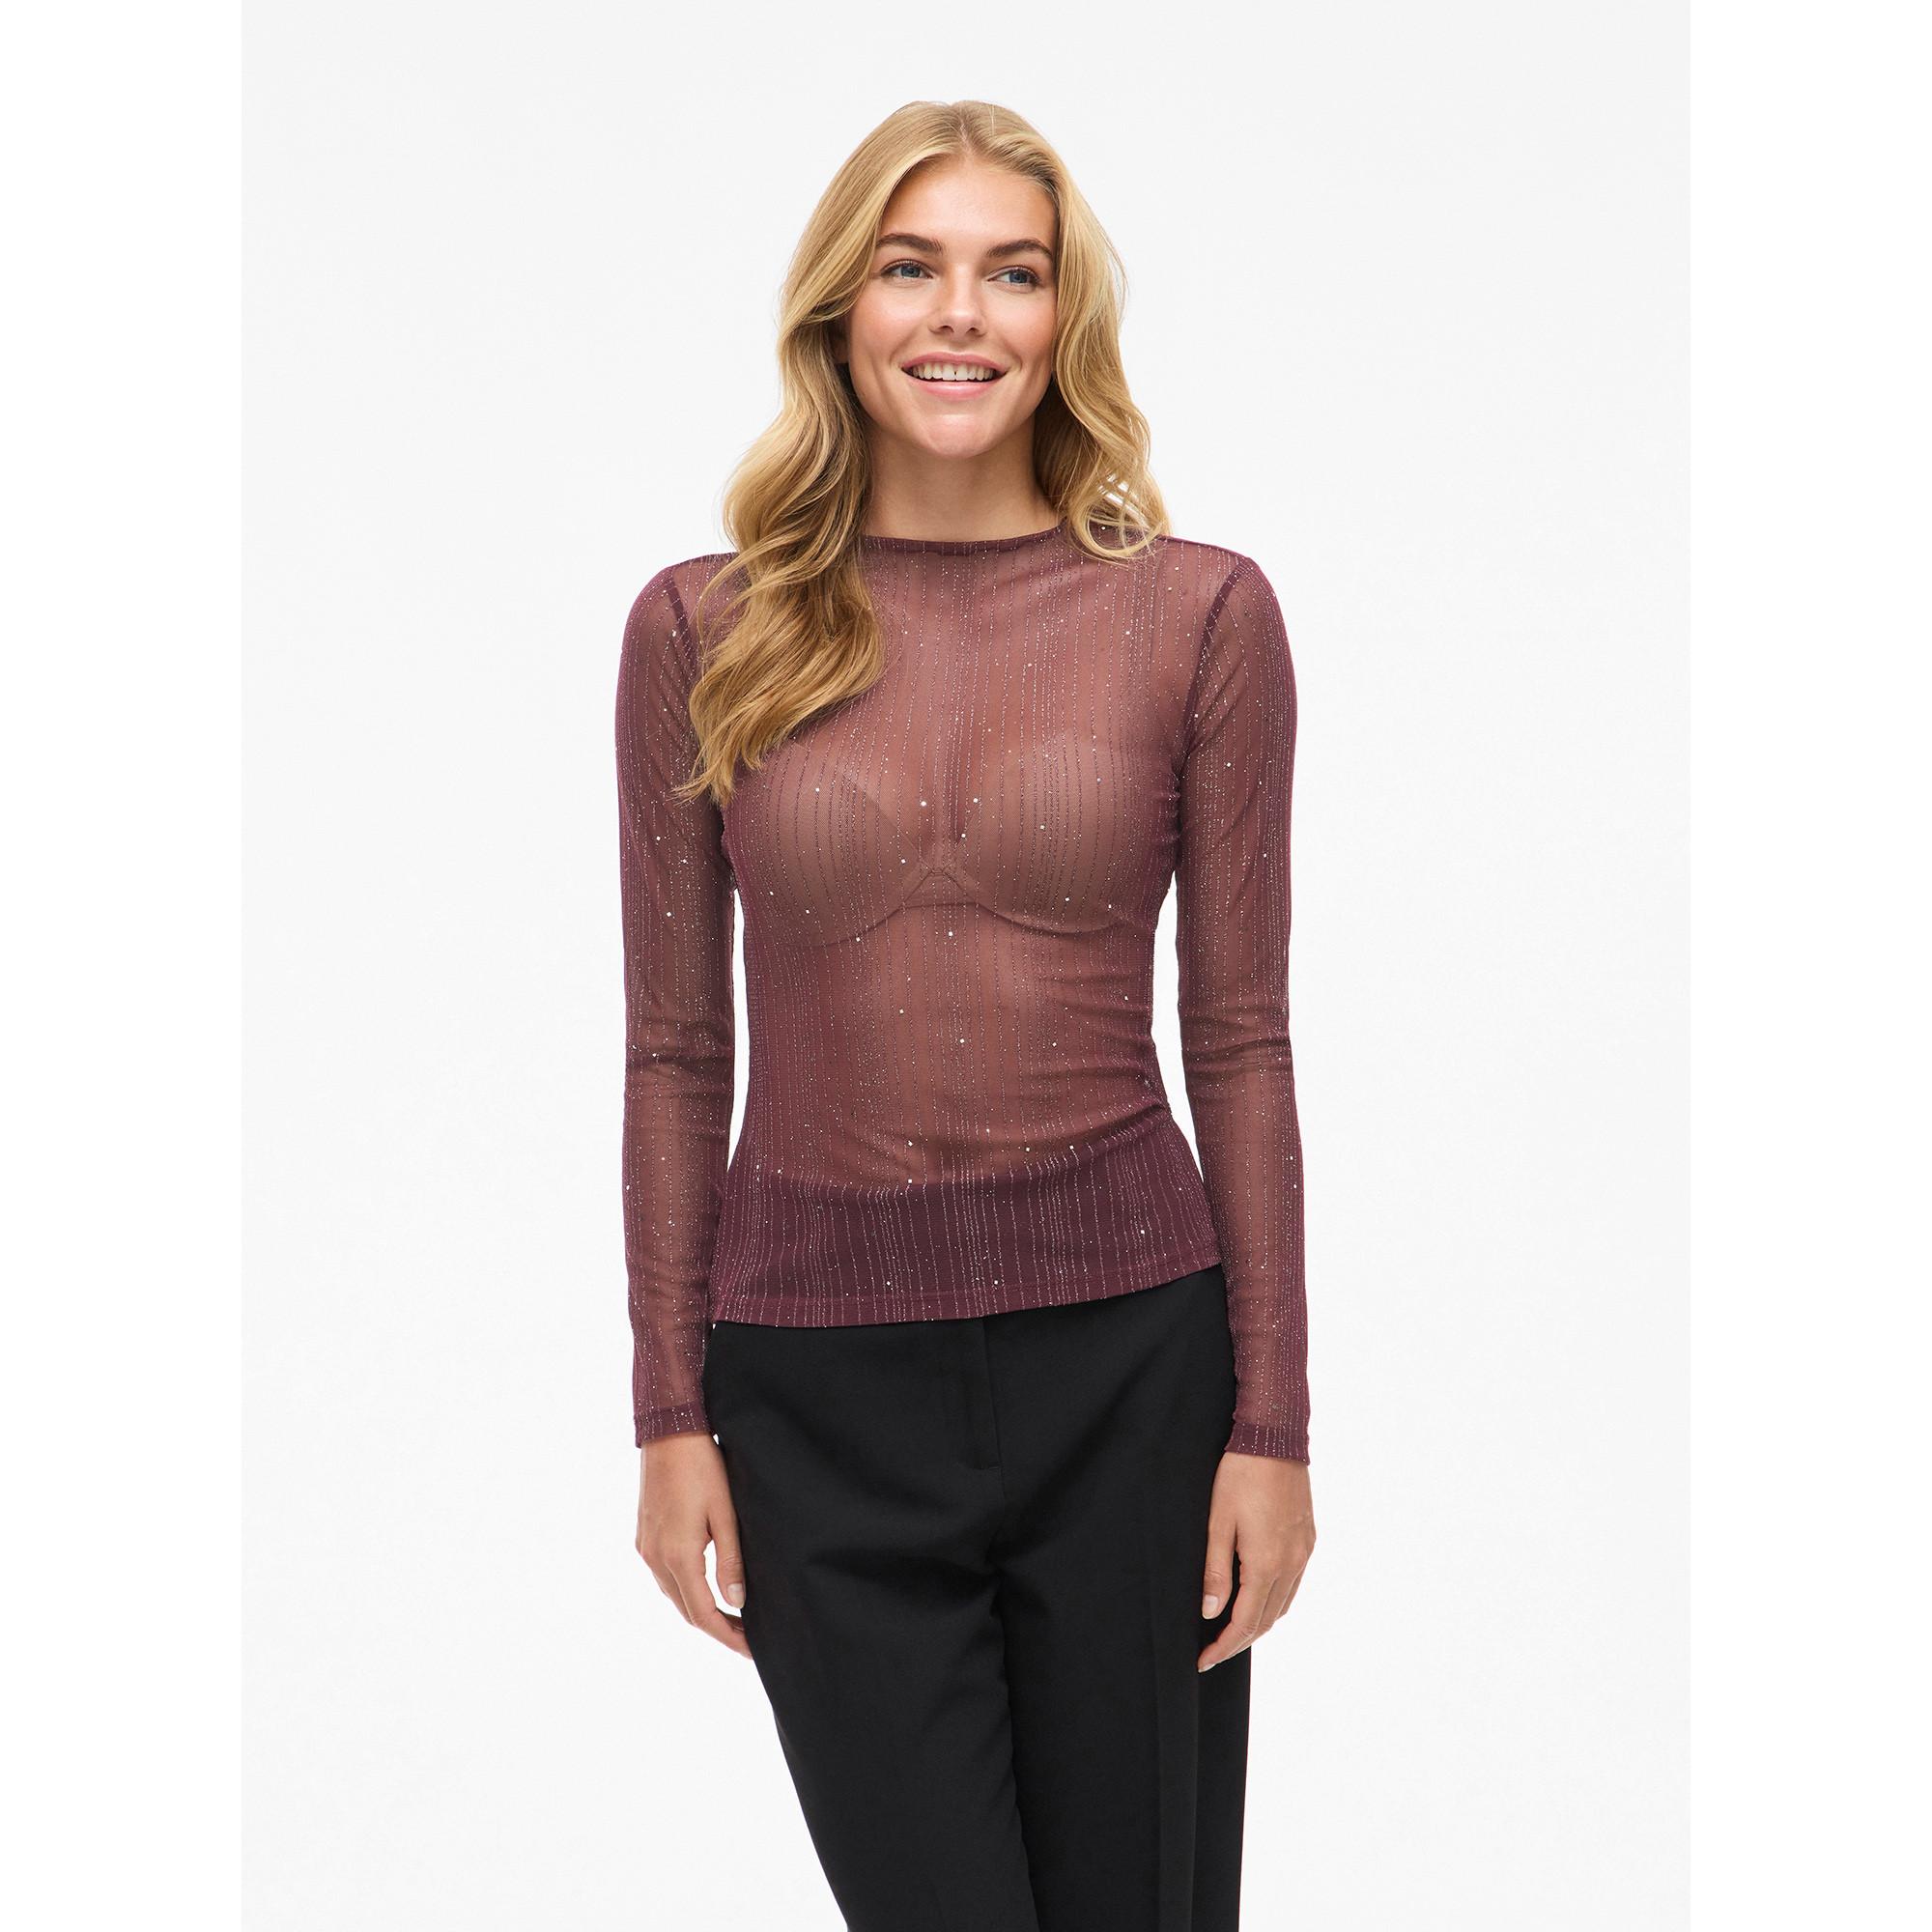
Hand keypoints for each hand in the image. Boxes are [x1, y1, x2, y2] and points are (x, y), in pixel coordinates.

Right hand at [636, 1432, 752, 1659]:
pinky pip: (664, 1575)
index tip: (752, 1649)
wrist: (669, 1430)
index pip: (703, 1614)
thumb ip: (730, 1561)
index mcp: (677, 1556)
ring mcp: (645, 1547)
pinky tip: (705, 1586)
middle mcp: (655, 1557)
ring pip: (674, 1594)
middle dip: (717, 1627)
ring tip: (733, 1616)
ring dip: (700, 1609)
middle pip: (686, 1610)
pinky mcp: (644, 1535)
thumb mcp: (726, 1514)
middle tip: (748, 1637)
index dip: (728, 1636)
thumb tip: (737, 1602)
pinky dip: (686, 1589)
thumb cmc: (703, 1467)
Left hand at [1197, 1452, 1314, 1671]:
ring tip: (1232, 1631)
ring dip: (1258, 1624)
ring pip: (1283, 1606)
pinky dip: (1275, 1602)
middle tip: (1213, 1651)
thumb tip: (1210, 1613)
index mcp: (1266, 1564)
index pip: (1245, 1622)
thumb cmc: (1239, 1476)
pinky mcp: (1308, 1539)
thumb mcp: (1217, 1522)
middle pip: (1266, 1620)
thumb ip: (1215, 1571)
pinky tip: (1259, 1599)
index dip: (1224, 1646)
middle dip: (1239, 1641)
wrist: (1274, 1439)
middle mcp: (1291, 1564)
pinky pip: (1293, 1585)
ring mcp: (1304, 1552)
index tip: (1203, 1660)